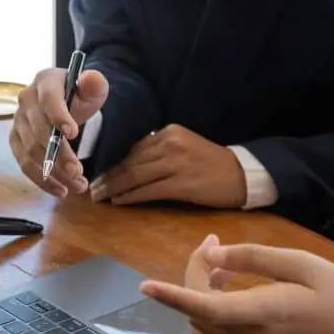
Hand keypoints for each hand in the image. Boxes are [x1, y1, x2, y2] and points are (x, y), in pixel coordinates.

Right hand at [10, 67, 108, 197]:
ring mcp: (18, 121)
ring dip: (54, 172)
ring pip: (32, 151)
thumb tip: (91, 80)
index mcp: (45, 81)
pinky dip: (42, 180)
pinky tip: (61, 190)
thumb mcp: (92, 88)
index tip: (73, 133)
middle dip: (59, 154)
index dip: (59, 116)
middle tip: (79, 172)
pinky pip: (25, 164)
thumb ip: (94, 84)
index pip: (49, 99)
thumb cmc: (79, 95)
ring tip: (78, 185)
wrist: (66, 102)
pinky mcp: (16, 141)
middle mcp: (25, 100)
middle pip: (39, 130)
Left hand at [89, 124, 245, 207]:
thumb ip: (158, 150)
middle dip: (109, 176)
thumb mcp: (183, 146)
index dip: (114, 161)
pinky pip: (148, 191)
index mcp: (168, 132)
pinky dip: (131, 196)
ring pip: (135, 176)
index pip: (134, 148)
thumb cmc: (210, 163)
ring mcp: (176, 163)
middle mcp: (170, 143)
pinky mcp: (181, 184)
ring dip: (114, 188)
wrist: (241, 174)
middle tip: (92, 187)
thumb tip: (128, 162)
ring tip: (100, 196)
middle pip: (131, 161)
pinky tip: (119, 201)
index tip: (99, 172)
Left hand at [140, 235, 333, 333]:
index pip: (209, 308)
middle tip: (212, 242)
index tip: (146, 285)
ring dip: (197, 294)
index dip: (175, 296)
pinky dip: (205, 312)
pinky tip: (224, 289)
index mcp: (266, 312)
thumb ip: (252, 257)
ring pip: (199, 325)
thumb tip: (211, 253)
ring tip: (221, 266)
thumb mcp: (299, 261)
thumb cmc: (333, 289)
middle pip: (199, 309)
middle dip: (194, 273)